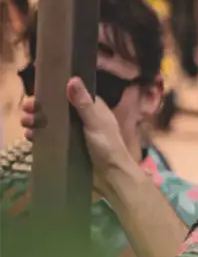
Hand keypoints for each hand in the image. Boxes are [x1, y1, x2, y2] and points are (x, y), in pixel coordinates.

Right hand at [22, 80, 144, 184]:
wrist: (111, 177)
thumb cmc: (108, 147)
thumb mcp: (96, 123)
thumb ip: (84, 104)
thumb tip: (72, 79)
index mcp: (92, 109)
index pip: (70, 95)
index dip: (54, 92)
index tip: (37, 93)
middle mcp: (82, 119)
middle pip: (56, 108)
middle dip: (39, 108)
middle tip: (26, 110)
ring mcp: (74, 133)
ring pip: (50, 122)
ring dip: (36, 121)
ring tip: (26, 123)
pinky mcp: (68, 146)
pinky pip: (50, 137)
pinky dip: (39, 135)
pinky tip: (30, 136)